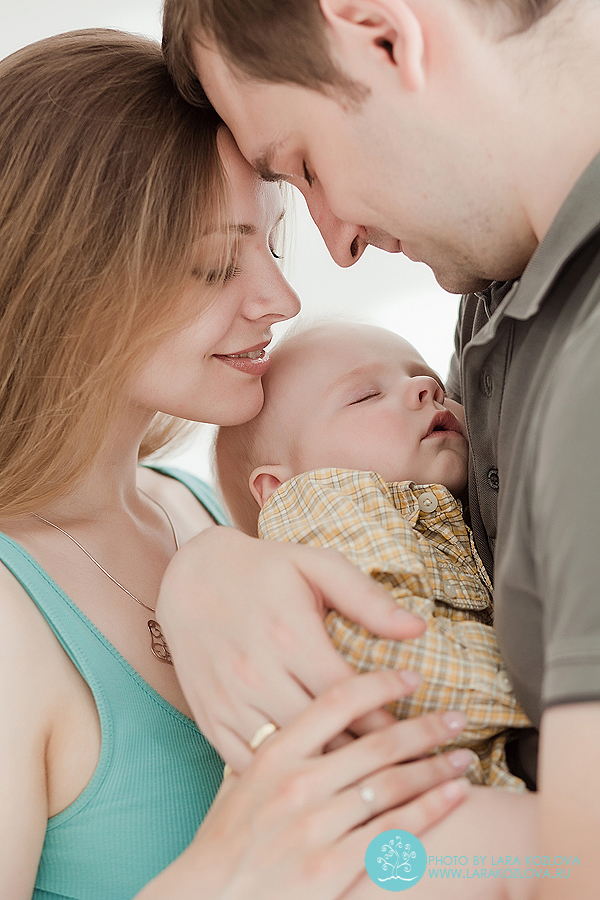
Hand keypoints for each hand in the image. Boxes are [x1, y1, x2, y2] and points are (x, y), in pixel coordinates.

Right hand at [157, 527, 425, 769]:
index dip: (388, 720)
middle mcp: (257, 674)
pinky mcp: (209, 718)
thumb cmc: (263, 570)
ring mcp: (229, 701)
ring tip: (365, 780)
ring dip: (328, 772)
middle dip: (367, 755)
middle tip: (401, 766)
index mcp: (290, 636)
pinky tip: (311, 778)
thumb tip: (419, 629)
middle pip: (323, 734)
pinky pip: (249, 764)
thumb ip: (367, 598)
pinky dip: (282, 778)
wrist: (191, 576)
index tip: (416, 731)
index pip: (351, 699)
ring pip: (289, 758)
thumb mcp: (317, 566)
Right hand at [186, 670, 470, 899]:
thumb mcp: (237, 782)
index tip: (412, 678)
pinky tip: (454, 796)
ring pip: (392, 785)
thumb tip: (300, 723)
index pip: (336, 701)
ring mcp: (315, 825)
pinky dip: (430, 809)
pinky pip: (393, 832)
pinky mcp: (331, 868)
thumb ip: (273, 751)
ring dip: (436, 767)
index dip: (381, 685)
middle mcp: (296, 783)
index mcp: (273, 752)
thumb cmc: (221, 844)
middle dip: (425, 727)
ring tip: (466, 757)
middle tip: (458, 718)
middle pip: (377, 742)